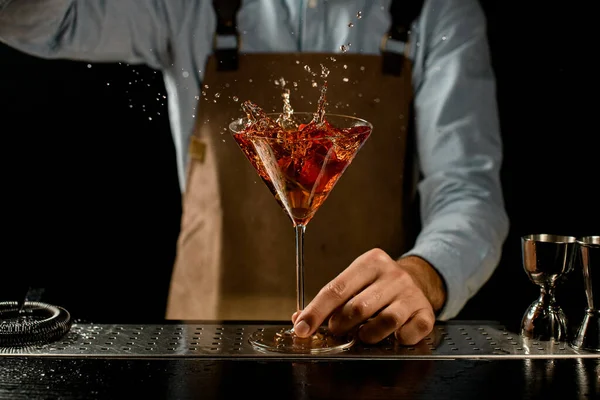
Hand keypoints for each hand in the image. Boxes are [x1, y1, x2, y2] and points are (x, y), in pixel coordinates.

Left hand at [291, 249, 445, 344]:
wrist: (418, 280)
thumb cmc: (377, 285)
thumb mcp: (354, 281)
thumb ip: (329, 300)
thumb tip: (300, 320)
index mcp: (370, 262)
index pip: (336, 289)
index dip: (316, 312)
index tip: (302, 329)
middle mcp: (393, 275)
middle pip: (358, 308)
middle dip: (340, 325)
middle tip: (338, 330)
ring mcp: (411, 294)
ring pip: (384, 322)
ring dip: (367, 335)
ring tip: (363, 334)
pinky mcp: (426, 312)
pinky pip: (408, 334)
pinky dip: (397, 340)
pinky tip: (392, 335)